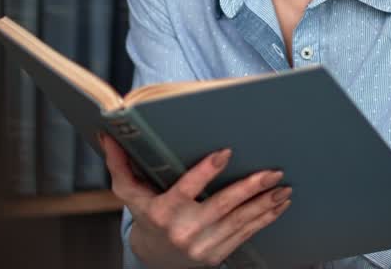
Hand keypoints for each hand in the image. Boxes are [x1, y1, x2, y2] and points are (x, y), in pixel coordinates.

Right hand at [99, 133, 292, 268]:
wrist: (155, 258)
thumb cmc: (146, 216)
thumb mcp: (128, 193)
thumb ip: (119, 163)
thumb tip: (107, 134)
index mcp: (162, 212)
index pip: (186, 189)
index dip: (206, 171)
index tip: (226, 152)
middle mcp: (184, 230)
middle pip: (223, 206)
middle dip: (250, 188)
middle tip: (273, 171)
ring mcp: (203, 246)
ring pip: (240, 221)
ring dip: (265, 204)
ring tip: (283, 187)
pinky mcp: (218, 255)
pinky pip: (246, 235)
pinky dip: (264, 219)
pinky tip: (278, 205)